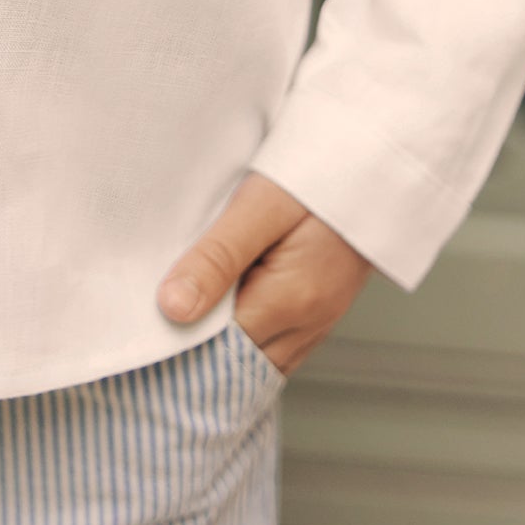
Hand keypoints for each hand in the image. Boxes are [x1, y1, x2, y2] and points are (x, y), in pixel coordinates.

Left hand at [155, 172, 373, 377]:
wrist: (379, 162)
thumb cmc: (320, 172)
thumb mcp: (261, 206)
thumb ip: (217, 257)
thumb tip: (173, 308)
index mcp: (291, 301)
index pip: (219, 351)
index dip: (179, 343)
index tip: (145, 328)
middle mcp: (308, 322)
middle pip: (239, 363)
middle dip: (198, 350)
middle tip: (156, 329)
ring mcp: (319, 319)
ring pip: (258, 358)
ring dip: (222, 345)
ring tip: (185, 320)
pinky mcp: (321, 308)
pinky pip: (276, 343)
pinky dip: (246, 337)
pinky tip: (223, 313)